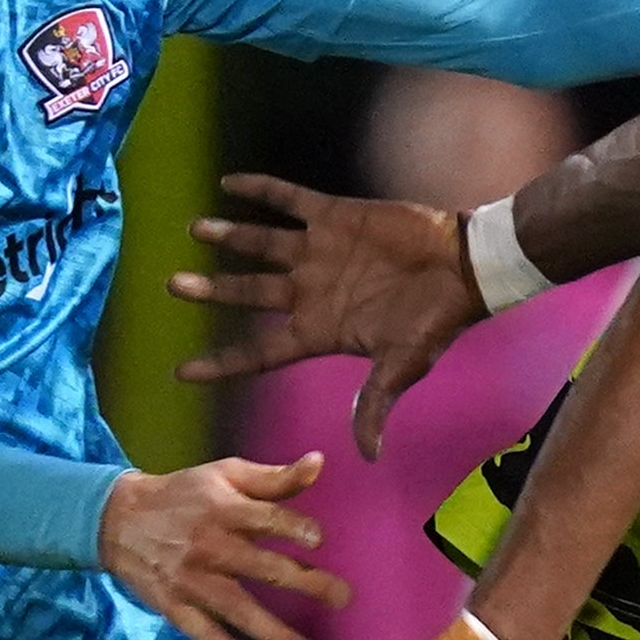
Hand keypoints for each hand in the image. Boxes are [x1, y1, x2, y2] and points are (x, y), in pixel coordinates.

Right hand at [101, 455, 348, 639]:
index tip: (318, 541)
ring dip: (275, 635)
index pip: (265, 519)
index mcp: (224, 509)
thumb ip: (274, 477)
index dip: (293, 528)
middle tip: (343, 598)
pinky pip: (207, 635)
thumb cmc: (184, 494)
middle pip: (263, 568)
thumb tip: (319, 463)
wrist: (117, 518)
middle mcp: (210, 546)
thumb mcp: (224, 475)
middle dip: (306, 584)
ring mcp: (192, 581)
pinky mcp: (175, 606)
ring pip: (238, 610)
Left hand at [171, 172, 483, 460]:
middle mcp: (311, 291)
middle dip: (211, 290)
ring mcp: (320, 252)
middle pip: (248, 293)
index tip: (182, 372)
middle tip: (174, 285)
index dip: (221, 363)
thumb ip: (374, 403)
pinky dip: (261, 190)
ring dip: (229, 236)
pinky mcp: (336, 217)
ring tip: (196, 228)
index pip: (258, 352)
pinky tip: (231, 183)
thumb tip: (366, 456)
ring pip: (261, 244)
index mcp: (319, 330)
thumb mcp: (401, 366)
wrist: (465, 265)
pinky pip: (290, 200)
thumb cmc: (435, 321)